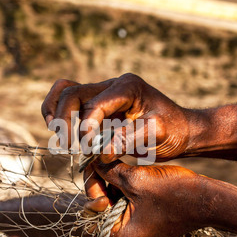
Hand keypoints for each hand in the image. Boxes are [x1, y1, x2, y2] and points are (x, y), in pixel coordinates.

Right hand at [41, 73, 193, 161]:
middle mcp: (113, 85)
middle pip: (73, 93)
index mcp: (128, 87)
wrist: (182, 130)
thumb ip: (130, 140)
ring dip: (55, 111)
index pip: (95, 105)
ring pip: (66, 91)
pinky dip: (59, 111)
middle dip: (65, 120)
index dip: (86, 128)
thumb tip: (101, 152)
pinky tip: (60, 130)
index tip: (87, 150)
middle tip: (68, 146)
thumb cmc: (174, 131)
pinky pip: (71, 99)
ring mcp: (104, 92)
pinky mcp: (99, 103)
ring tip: (57, 134)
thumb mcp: (159, 134)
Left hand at [83, 160, 236, 236]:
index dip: (91, 188)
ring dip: (113, 186)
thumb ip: (110, 173)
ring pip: (115, 207)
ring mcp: (139, 233)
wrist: (209, 199)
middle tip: (100, 162)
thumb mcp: (136, 180)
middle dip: (102, 186)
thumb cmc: (174, 192)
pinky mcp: (147, 224)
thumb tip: (93, 163)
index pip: (93, 215)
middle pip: (103, 211)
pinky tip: (126, 173)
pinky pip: (128, 208)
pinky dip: (125, 191)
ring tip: (114, 165)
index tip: (93, 166)